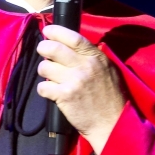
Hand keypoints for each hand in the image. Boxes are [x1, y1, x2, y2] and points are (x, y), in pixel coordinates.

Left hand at [36, 25, 125, 154]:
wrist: (111, 123)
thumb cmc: (111, 97)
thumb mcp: (108, 70)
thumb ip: (92, 57)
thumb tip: (73, 46)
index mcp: (96, 57)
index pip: (72, 37)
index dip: (56, 31)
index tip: (47, 30)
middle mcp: (85, 66)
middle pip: (53, 48)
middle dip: (43, 48)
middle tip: (42, 52)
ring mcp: (74, 81)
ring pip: (45, 67)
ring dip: (44, 71)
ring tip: (50, 77)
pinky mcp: (65, 96)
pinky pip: (43, 87)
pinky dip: (44, 90)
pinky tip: (51, 92)